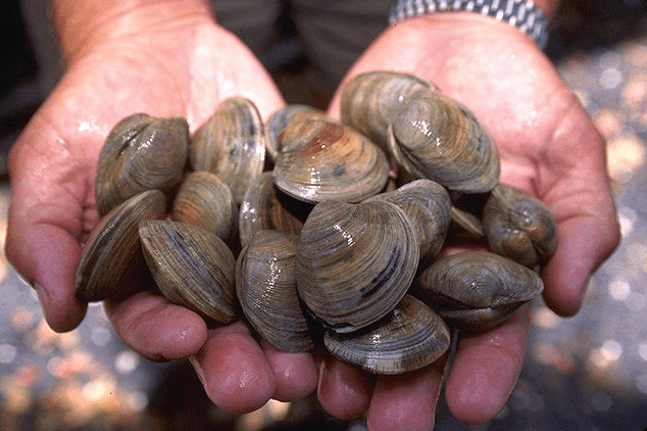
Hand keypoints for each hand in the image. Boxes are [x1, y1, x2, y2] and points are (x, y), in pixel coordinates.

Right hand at [4, 4, 316, 413]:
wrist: (160, 49)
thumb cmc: (95, 106)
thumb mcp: (53, 160)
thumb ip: (45, 231)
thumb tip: (58, 314)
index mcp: (145, 273)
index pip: (152, 319)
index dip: (164, 335)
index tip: (184, 337)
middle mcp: (206, 269)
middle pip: (225, 327)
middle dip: (244, 360)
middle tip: (268, 386)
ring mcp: (256, 239)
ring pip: (279, 299)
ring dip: (298, 336)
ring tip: (314, 364)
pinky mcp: (295, 206)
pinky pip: (318, 237)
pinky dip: (336, 264)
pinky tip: (358, 291)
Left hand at [323, 14, 620, 428]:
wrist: (451, 40)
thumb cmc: (521, 93)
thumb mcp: (565, 147)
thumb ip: (577, 217)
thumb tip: (565, 297)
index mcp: (483, 258)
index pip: (488, 325)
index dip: (483, 367)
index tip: (471, 408)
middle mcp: (422, 257)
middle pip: (413, 329)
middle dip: (401, 379)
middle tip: (385, 427)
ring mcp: (370, 231)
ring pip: (354, 302)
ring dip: (341, 350)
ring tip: (327, 394)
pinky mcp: (327, 198)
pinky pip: (307, 242)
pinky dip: (295, 279)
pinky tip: (281, 317)